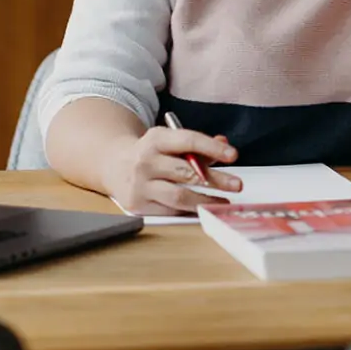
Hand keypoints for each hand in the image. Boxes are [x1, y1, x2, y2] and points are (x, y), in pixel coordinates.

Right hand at [105, 127, 242, 215]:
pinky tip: (202, 208)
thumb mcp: (169, 140)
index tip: (232, 154)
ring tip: (223, 202)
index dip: (212, 147)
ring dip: (205, 200)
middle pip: (186, 172)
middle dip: (215, 179)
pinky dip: (189, 210)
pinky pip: (170, 210)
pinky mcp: (138, 205)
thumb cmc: (150, 152)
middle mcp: (146, 161)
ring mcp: (140, 185)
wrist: (113, 165)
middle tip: (236, 184)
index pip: (188, 140)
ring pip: (178, 196)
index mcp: (155, 139)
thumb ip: (197, 144)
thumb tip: (223, 143)